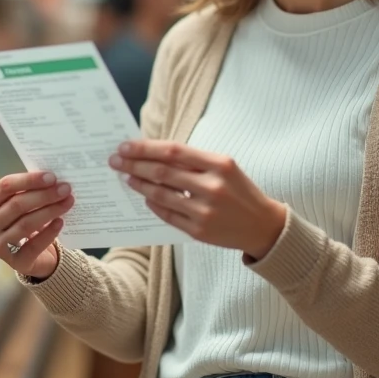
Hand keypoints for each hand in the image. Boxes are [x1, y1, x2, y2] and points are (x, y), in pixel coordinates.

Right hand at [0, 171, 74, 279]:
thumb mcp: (21, 204)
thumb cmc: (24, 220)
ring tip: (68, 201)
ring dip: (50, 210)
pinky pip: (34, 245)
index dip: (29, 180)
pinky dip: (49, 232)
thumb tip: (54, 179)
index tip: (52, 177)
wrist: (31, 256)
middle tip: (65, 189)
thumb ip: (30, 191)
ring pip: (26, 224)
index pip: (5, 187)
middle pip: (16, 205)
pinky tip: (60, 222)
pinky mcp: (14, 262)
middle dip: (44, 195)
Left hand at [110, 141, 285, 259]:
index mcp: (219, 164)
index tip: (125, 146)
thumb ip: (194, 160)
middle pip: (162, 172)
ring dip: (139, 184)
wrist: (263, 225)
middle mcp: (212, 187)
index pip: (173, 151)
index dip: (145, 148)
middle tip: (115, 161)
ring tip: (126, 177)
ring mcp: (204, 211)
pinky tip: (144, 197)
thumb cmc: (240, 191)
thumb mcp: (225, 167)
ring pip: (160, 194)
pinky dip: (152, 204)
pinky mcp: (199, 231)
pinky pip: (167, 215)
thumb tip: (154, 152)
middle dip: (134, 164)